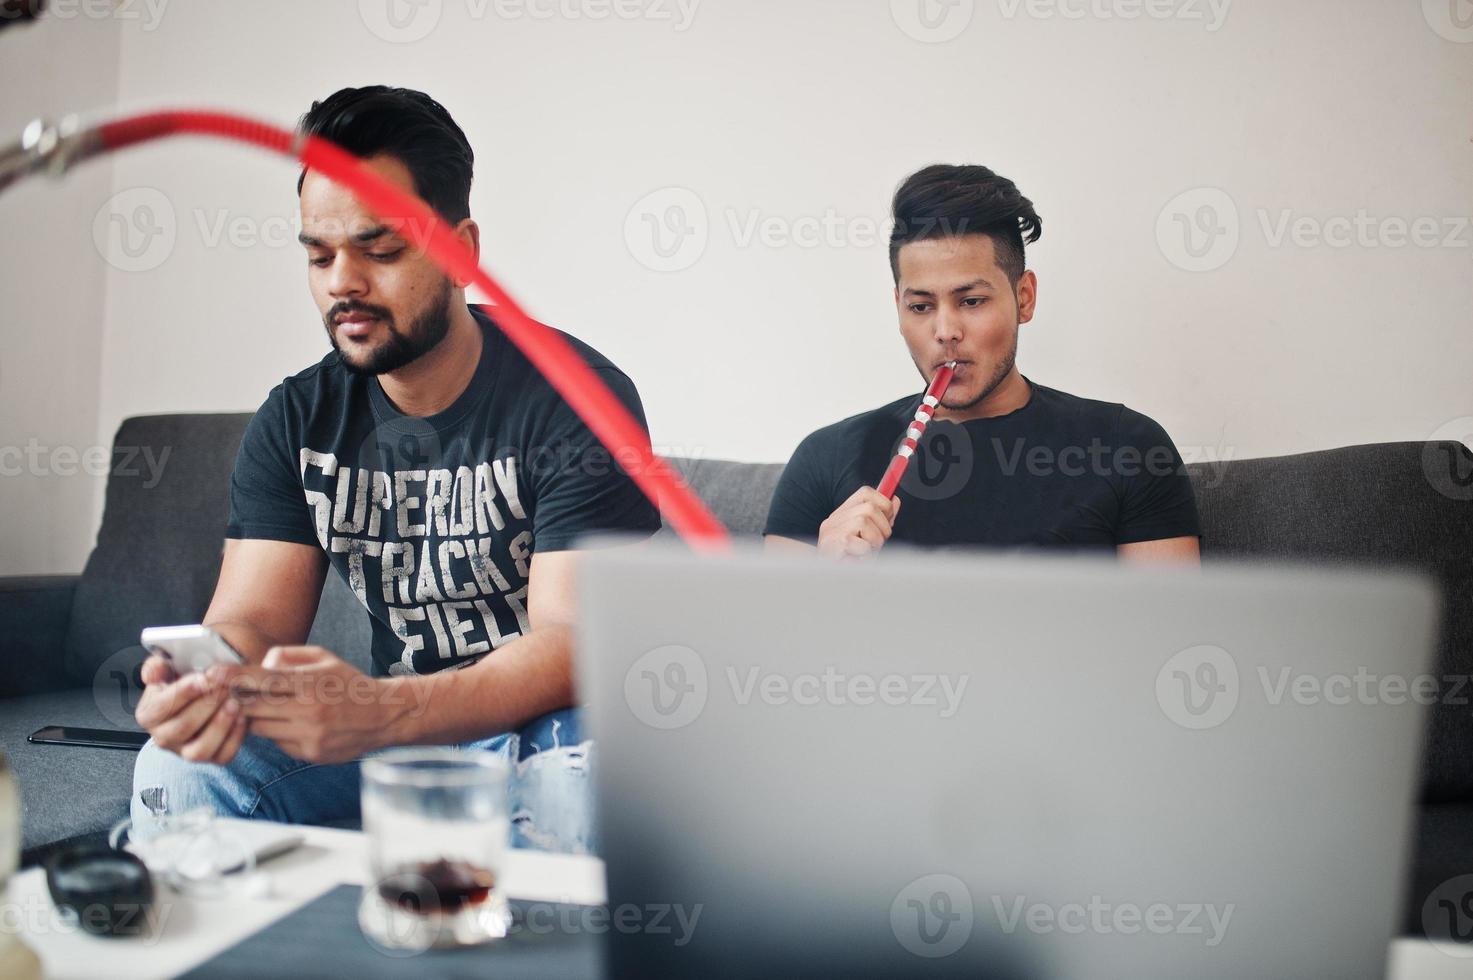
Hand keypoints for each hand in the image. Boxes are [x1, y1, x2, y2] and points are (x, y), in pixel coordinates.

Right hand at [134, 655, 248, 764]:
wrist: (206, 694)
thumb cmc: (186, 680)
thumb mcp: (167, 667)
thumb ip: (157, 666)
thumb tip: (153, 672)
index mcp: (149, 715)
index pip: (161, 707)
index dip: (183, 693)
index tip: (204, 678)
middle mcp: (163, 738)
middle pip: (182, 728)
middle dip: (206, 705)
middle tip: (224, 687)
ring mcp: (186, 752)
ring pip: (199, 750)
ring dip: (219, 725)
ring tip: (234, 702)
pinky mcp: (211, 757)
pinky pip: (223, 755)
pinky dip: (234, 737)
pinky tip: (243, 717)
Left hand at [228, 646, 398, 763]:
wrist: (383, 715)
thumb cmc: (348, 684)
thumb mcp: (323, 658)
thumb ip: (288, 656)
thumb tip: (260, 666)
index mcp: (311, 682)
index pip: (262, 679)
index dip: (233, 677)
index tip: (211, 674)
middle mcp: (308, 710)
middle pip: (254, 707)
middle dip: (236, 700)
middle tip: (223, 693)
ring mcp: (309, 734)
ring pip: (261, 728)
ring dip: (255, 718)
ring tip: (263, 707)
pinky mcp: (310, 753)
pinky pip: (278, 743)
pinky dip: (277, 733)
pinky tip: (291, 724)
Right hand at [817, 487, 901, 559]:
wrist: (826, 585)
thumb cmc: (849, 563)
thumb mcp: (867, 537)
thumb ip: (880, 519)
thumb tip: (895, 501)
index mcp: (841, 516)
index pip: (865, 493)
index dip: (883, 503)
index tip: (889, 518)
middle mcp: (834, 520)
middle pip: (870, 508)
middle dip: (882, 527)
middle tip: (876, 543)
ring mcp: (832, 531)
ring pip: (865, 521)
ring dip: (874, 541)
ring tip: (866, 553)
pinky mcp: (835, 544)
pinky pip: (862, 543)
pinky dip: (867, 555)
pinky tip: (859, 561)